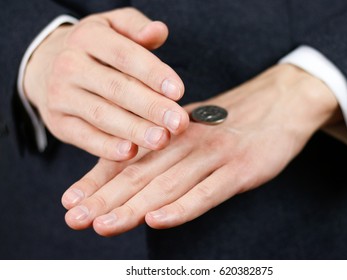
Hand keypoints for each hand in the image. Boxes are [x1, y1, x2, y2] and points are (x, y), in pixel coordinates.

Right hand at [24, 8, 188, 159]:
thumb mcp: (113, 27)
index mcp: (88, 37)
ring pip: (102, 115)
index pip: (125, 55)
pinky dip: (107, 147)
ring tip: (162, 139)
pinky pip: (84, 137)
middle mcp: (70, 65)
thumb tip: (159, 31)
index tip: (178, 91)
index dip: (153, 74)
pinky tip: (131, 152)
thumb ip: (137, 28)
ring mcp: (60, 96)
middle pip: (116, 88)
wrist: (48, 68)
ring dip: (134, 130)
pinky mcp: (58, 123)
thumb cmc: (96, 50)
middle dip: (151, 107)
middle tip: (178, 122)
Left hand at [62, 64, 341, 235]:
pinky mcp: (240, 169)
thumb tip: (135, 176)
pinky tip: (158, 220)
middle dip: (104, 198)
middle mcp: (186, 142)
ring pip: (166, 184)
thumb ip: (166, 151)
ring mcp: (213, 155)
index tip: (70, 200)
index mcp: (172, 133)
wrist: (281, 102)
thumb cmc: (232, 123)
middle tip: (75, 219)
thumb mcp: (193, 130)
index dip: (97, 180)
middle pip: (140, 173)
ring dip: (133, 207)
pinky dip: (182, 207)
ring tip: (103, 224)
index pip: (128, 158)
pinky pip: (207, 191)